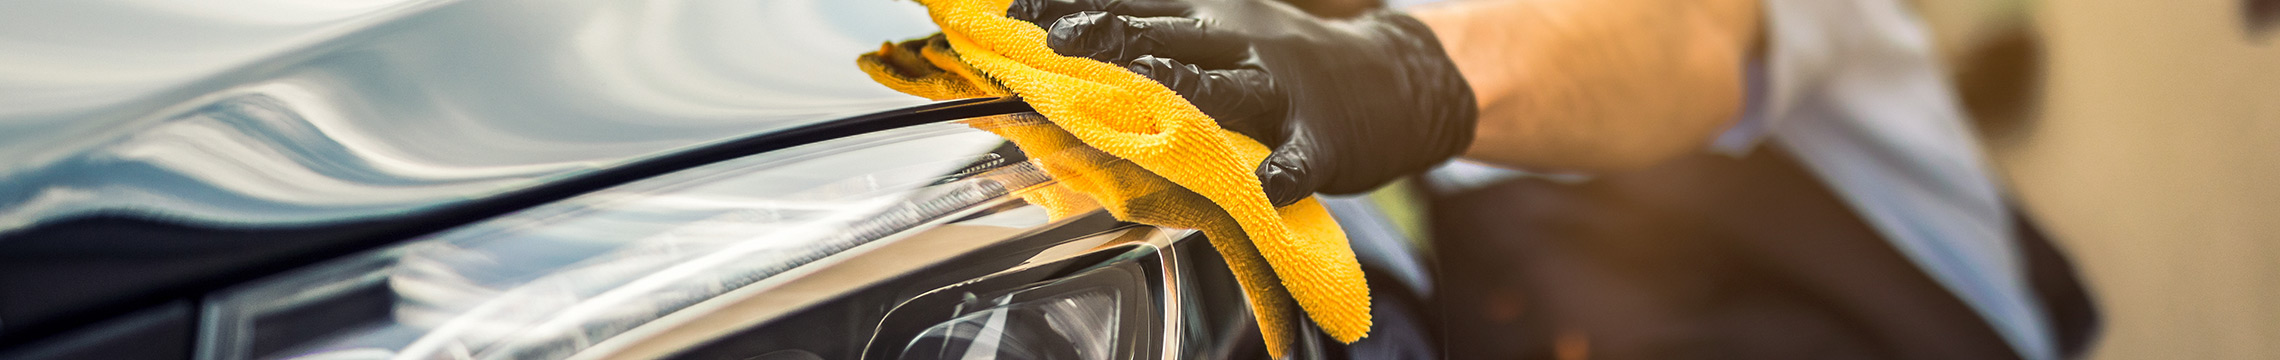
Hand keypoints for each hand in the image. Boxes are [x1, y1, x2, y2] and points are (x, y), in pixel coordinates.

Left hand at [1009, 0, 1477, 205]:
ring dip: (1184, 90)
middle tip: (1059, 43)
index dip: (1076, 6)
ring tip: (1149, 93)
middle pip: (1169, 35)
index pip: (1133, 5)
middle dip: (1112, 35)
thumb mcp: (1220, 28)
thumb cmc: (1280, 63)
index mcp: (1210, 18)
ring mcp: (1280, 92)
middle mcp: (1239, 44)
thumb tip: (1070, 34)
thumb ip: (1157, 32)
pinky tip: (1265, 184)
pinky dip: (1281, 172)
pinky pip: (1298, 158)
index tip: (1020, 13)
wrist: (1390, 79)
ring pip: (1227, 89)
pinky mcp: (1320, 141)